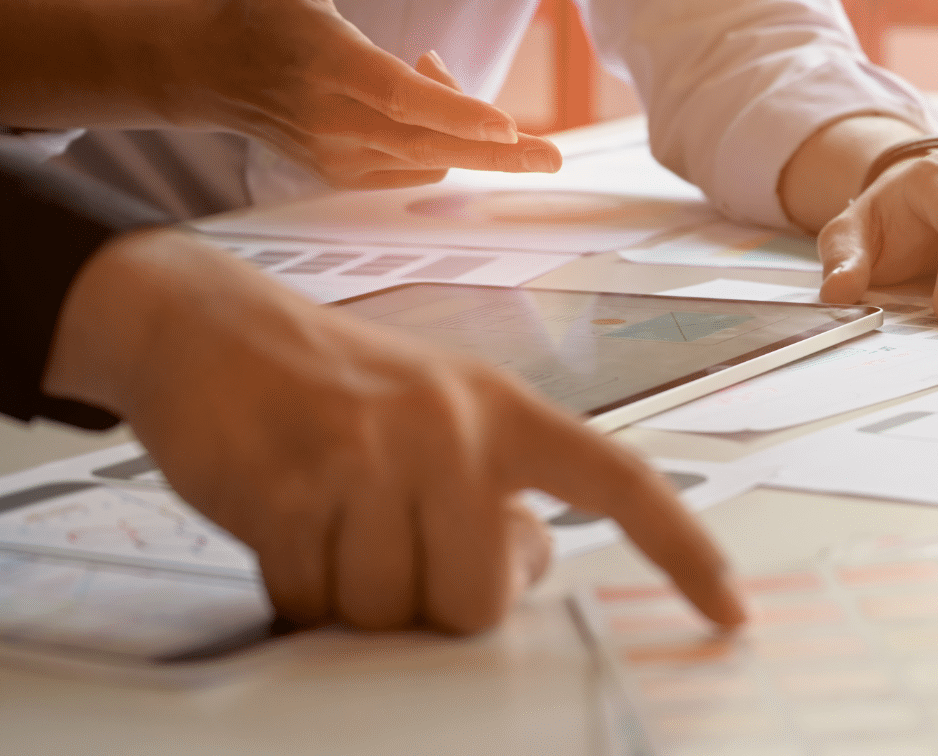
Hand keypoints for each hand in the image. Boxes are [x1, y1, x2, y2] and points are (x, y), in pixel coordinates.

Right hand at [44, 229, 745, 633]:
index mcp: (501, 407)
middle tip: (381, 539)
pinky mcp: (295, 485)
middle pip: (478, 602)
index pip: (616, 481)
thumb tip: (527, 568)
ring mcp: (372, 452)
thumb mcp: (435, 413)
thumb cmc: (330, 384)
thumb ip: (494, 487)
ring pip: (389, 613)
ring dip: (350, 595)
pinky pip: (312, 602)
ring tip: (327, 518)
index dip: (680, 550)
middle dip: (426, 601)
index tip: (730, 613)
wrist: (207, 324)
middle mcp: (451, 424)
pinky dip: (293, 588)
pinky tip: (282, 523)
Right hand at [171, 0, 561, 188]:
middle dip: (495, 151)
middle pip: (426, 143)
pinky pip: (411, 168)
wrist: (199, 66)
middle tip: (554, 156)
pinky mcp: (339, 173)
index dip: (454, 111)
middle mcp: (330, 118)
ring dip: (461, 124)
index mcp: (324, 61)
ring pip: (425, 158)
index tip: (506, 126)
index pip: (398, 97)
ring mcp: (333, 154)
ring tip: (435, 61)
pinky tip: (423, 87)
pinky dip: (437, 140)